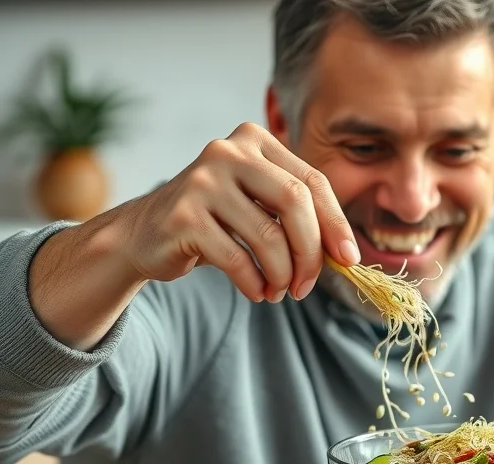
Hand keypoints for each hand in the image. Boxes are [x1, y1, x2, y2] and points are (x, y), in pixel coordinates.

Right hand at [119, 122, 360, 301]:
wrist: (144, 234)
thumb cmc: (216, 222)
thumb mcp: (259, 206)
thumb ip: (298, 217)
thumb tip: (346, 255)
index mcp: (255, 141)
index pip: (312, 181)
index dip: (336, 223)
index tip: (349, 259)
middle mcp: (227, 152)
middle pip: (294, 202)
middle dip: (311, 252)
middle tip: (308, 285)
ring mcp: (202, 181)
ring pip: (268, 236)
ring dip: (283, 274)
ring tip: (281, 291)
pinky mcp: (183, 216)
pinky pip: (237, 259)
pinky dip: (254, 283)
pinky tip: (257, 292)